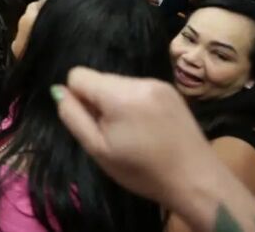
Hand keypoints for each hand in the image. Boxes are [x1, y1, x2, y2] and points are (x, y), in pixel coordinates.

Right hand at [54, 67, 213, 204]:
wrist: (196, 180)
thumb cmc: (141, 171)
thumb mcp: (98, 150)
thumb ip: (73, 116)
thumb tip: (58, 91)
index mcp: (119, 95)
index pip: (77, 74)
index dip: (77, 98)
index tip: (92, 123)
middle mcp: (139, 81)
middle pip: (98, 79)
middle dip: (97, 101)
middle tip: (112, 133)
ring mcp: (157, 83)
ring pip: (117, 83)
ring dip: (115, 102)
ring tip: (131, 132)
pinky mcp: (170, 89)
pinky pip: (136, 88)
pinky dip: (133, 103)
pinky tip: (145, 127)